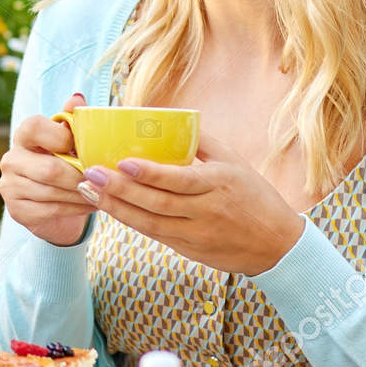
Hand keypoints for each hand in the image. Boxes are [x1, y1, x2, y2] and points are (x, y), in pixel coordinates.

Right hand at [0, 91, 95, 246]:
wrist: (52, 202)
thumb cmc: (64, 163)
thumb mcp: (70, 141)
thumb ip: (73, 121)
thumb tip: (77, 98)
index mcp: (23, 135)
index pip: (35, 127)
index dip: (62, 137)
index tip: (82, 149)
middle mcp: (10, 159)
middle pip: (49, 169)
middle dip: (80, 176)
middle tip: (103, 180)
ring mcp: (9, 186)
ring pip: (52, 192)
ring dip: (82, 194)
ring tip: (103, 193)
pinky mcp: (16, 210)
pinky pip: (50, 210)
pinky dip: (76, 209)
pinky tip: (92, 204)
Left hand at [74, 129, 306, 274]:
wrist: (276, 244)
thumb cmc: (254, 195)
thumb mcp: (234, 162)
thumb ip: (202, 141)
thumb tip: (169, 117)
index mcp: (219, 184)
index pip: (179, 180)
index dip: (150, 174)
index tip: (122, 163)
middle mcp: (206, 211)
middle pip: (157, 203)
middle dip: (120, 190)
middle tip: (91, 174)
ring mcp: (196, 234)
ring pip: (150, 223)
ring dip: (116, 208)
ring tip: (89, 190)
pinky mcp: (189, 250)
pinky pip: (154, 235)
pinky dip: (130, 221)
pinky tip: (109, 208)